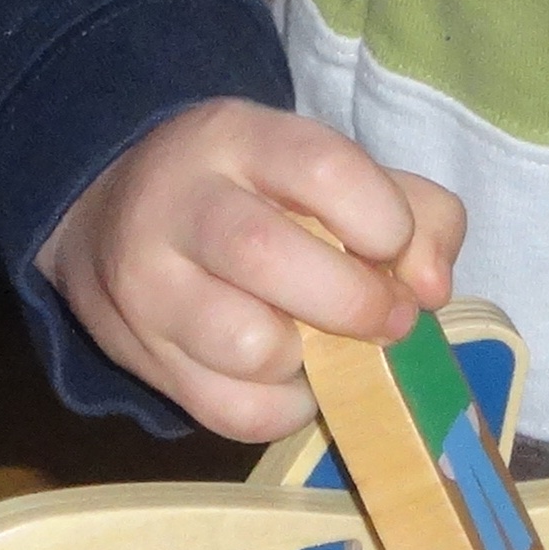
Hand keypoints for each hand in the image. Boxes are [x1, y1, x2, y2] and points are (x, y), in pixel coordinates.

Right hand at [37, 99, 465, 443]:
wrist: (116, 219)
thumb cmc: (257, 194)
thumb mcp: (330, 171)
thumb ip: (414, 212)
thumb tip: (432, 289)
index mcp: (235, 139)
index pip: (321, 167)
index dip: (382, 218)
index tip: (395, 244)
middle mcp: (178, 206)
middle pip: (267, 255)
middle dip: (355, 301)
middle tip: (390, 318)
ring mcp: (148, 288)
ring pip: (246, 346)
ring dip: (316, 362)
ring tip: (327, 345)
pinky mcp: (142, 360)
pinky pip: (232, 410)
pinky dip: (285, 407)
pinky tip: (294, 378)